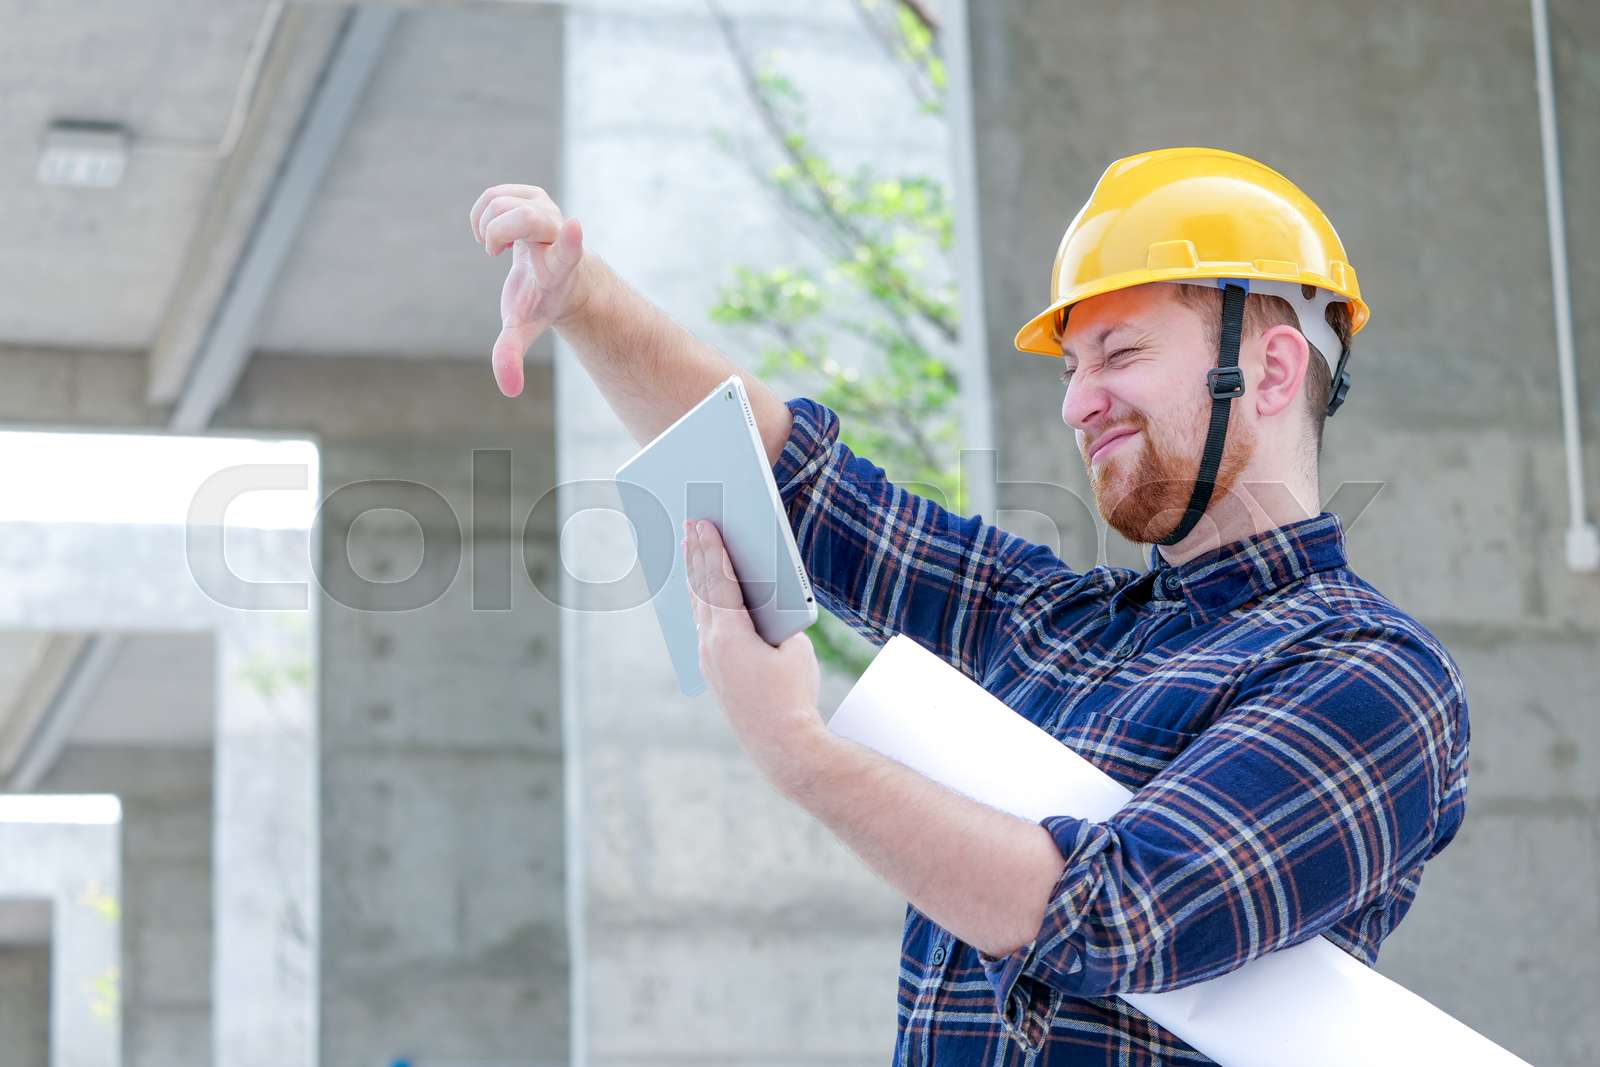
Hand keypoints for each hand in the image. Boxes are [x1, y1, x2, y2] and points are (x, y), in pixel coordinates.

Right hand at [468, 184, 590, 397]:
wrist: (555, 274)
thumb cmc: (538, 301)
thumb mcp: (522, 328)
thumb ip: (511, 356)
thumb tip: (509, 390)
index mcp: (560, 266)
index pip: (569, 250)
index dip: (569, 240)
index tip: (575, 228)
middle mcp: (557, 232)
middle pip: (525, 219)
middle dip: (497, 233)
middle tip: (493, 252)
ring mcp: (547, 209)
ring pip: (503, 203)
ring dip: (485, 226)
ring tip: (494, 247)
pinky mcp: (533, 195)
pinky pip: (496, 195)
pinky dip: (481, 213)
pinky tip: (490, 232)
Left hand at [684, 519, 824, 795]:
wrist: (783, 744)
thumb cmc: (795, 693)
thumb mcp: (795, 647)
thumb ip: (776, 621)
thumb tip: (762, 605)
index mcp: (731, 633)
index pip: (719, 579)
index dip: (712, 548)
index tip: (702, 522)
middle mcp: (711, 645)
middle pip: (701, 589)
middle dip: (697, 555)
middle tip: (690, 525)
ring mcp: (708, 660)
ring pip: (698, 608)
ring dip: (696, 578)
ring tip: (692, 550)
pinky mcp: (713, 673)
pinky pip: (703, 628)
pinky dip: (702, 604)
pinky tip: (703, 593)